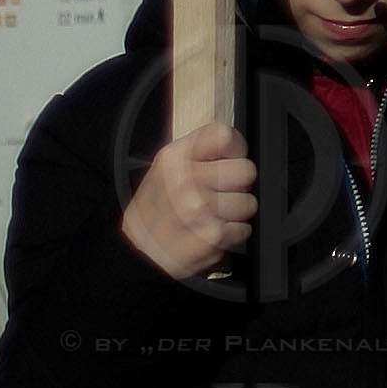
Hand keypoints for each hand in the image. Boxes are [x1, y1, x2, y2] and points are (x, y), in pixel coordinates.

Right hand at [120, 123, 254, 282]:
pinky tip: (212, 232)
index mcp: (176, 157)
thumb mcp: (166, 169)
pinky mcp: (212, 235)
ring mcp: (200, 208)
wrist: (138, 251)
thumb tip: (234, 152)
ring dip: (236, 213)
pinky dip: (233, 234)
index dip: (236, 149)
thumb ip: (199, 154)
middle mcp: (187, 180)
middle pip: (246, 171)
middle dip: (239, 185)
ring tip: (214, 216)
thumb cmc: (155, 210)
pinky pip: (244, 229)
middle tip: (221, 194)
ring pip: (249, 203)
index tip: (231, 160)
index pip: (225, 136)